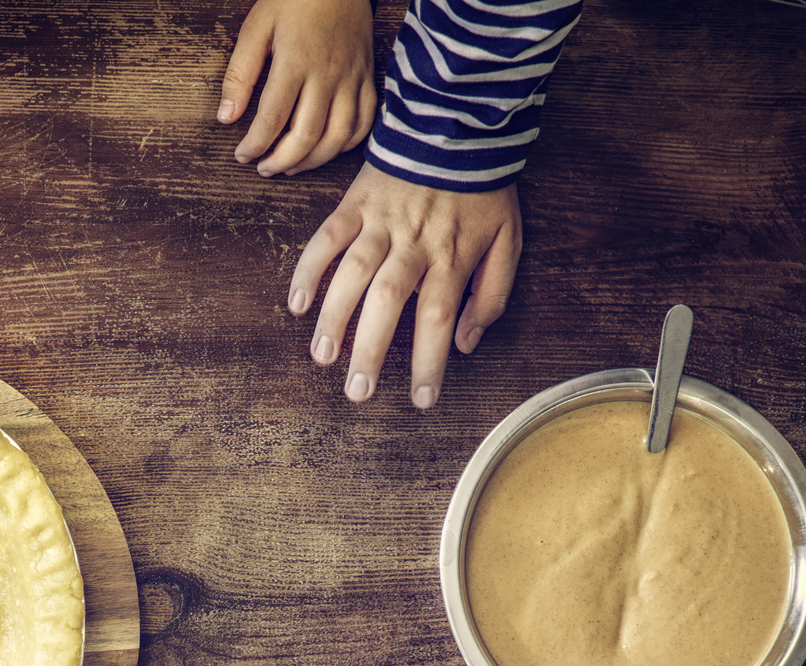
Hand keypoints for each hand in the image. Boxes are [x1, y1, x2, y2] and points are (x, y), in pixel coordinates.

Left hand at [218, 0, 373, 176]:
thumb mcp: (257, 27)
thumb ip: (240, 74)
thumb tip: (226, 117)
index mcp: (296, 62)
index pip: (272, 119)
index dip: (254, 146)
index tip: (242, 155)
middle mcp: (327, 75)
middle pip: (306, 137)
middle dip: (281, 162)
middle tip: (263, 168)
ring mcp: (352, 78)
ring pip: (338, 137)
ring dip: (313, 162)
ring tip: (291, 166)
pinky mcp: (368, 78)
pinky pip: (364, 123)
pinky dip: (346, 145)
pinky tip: (326, 149)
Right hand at [288, 165, 520, 407]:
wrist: (458, 125)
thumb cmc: (483, 191)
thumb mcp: (508, 240)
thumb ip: (493, 294)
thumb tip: (466, 343)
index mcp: (452, 256)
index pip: (438, 317)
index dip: (429, 361)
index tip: (421, 400)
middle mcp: (414, 243)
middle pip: (389, 301)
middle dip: (371, 349)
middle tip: (357, 392)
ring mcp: (381, 222)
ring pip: (353, 272)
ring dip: (334, 316)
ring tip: (323, 357)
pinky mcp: (355, 204)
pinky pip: (327, 237)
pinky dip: (308, 269)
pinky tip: (296, 304)